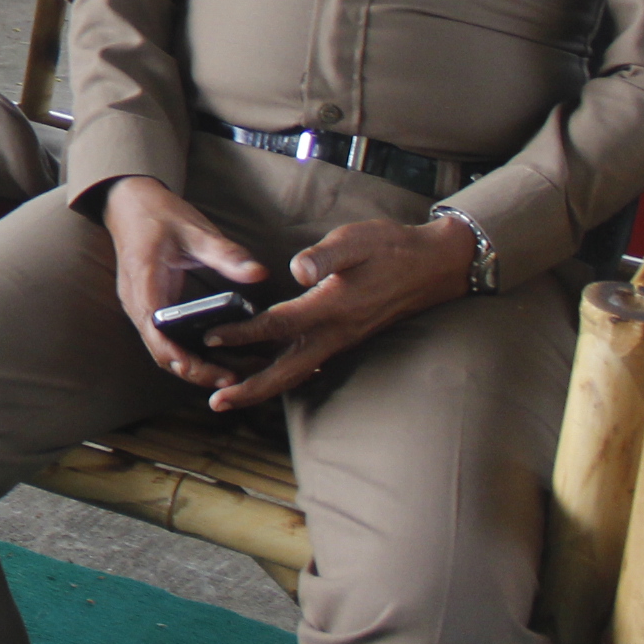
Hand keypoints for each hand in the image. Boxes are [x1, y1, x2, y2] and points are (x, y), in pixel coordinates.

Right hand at [100, 176, 275, 393]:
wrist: (127, 202)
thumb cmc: (158, 214)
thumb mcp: (195, 230)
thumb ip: (226, 254)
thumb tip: (259, 273)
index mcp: (144, 283)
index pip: (158, 333)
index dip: (184, 358)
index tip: (215, 371)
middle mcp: (137, 302)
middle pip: (161, 351)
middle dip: (195, 371)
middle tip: (233, 380)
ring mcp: (139, 307)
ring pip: (162, 350)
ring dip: (192, 366)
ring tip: (230, 375)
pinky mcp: (146, 307)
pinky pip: (164, 340)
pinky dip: (187, 353)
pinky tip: (214, 356)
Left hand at [197, 216, 477, 409]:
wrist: (433, 265)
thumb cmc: (391, 248)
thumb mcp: (356, 240)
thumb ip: (325, 256)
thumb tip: (298, 270)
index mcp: (331, 307)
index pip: (278, 325)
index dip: (243, 333)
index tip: (210, 338)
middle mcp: (336, 332)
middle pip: (286, 370)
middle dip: (251, 389)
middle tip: (215, 402)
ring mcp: (342, 340)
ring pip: (298, 373)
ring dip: (264, 387)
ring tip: (232, 396)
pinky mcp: (346, 340)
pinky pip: (310, 365)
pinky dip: (284, 375)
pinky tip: (267, 374)